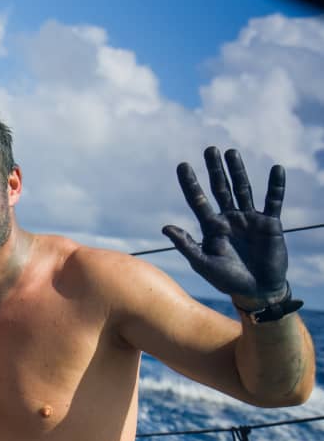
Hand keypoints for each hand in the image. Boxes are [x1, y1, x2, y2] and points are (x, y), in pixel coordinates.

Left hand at [162, 147, 289, 307]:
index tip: (182, 165)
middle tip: (210, 149)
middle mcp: (229, 218)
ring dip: (238, 171)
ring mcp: (249, 219)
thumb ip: (186, 245)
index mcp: (211, 227)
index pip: (198, 200)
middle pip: (220, 188)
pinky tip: (276, 169)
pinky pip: (273, 201)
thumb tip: (165, 227)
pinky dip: (275, 186)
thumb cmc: (227, 280)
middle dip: (214, 169)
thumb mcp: (203, 264)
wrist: (256, 291)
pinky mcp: (269, 223)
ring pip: (243, 189)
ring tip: (231, 152)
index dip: (190, 183)